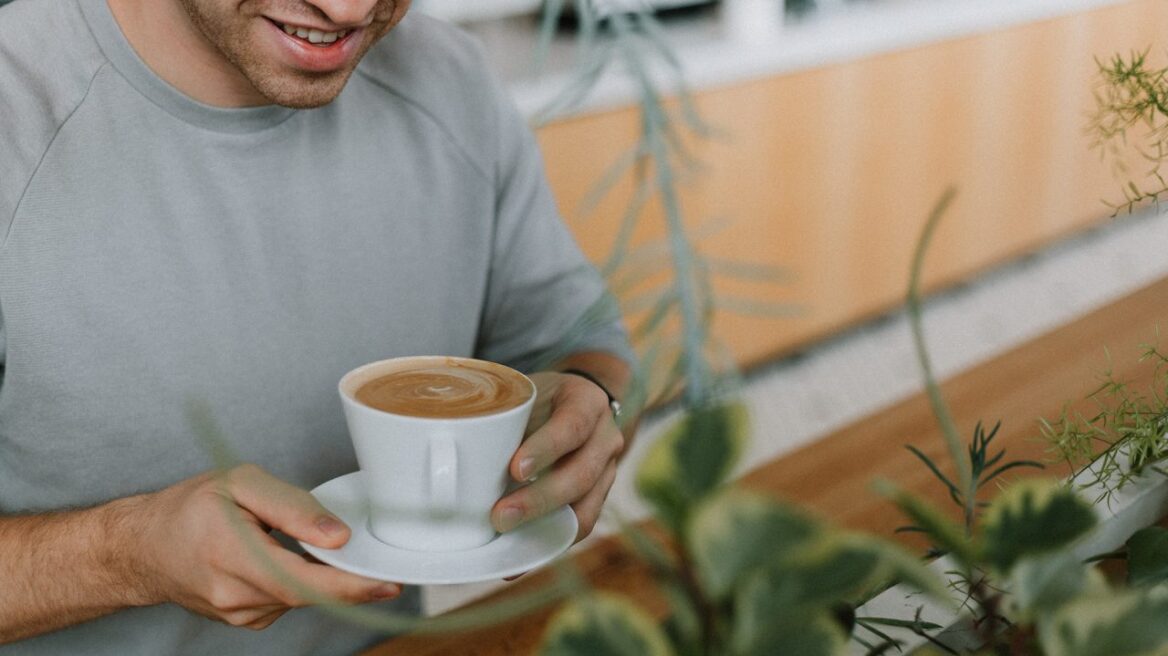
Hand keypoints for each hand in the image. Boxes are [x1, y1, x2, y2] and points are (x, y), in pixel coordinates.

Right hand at [121, 464, 400, 629]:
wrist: (143, 547)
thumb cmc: (191, 507)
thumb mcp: (241, 483)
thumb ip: (293, 506)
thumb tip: (338, 536)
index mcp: (231, 553)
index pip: (302, 580)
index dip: (349, 587)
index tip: (387, 585)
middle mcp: (233, 594)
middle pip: (308, 592)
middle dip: (345, 577)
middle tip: (374, 561)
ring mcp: (238, 614)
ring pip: (300, 596)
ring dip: (316, 574)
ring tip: (300, 542)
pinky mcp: (244, 620)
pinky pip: (287, 601)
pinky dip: (298, 581)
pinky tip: (282, 559)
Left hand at [491, 371, 624, 541]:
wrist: (573, 404)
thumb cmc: (541, 399)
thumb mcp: (526, 394)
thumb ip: (505, 419)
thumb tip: (452, 454)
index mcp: (588, 403)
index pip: (572, 426)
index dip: (546, 449)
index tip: (515, 469)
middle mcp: (605, 438)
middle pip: (580, 474)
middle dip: (539, 499)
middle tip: (500, 514)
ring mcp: (607, 470)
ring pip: (585, 507)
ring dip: (544, 525)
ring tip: (506, 534)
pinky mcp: (598, 497)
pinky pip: (580, 524)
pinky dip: (550, 540)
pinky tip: (521, 553)